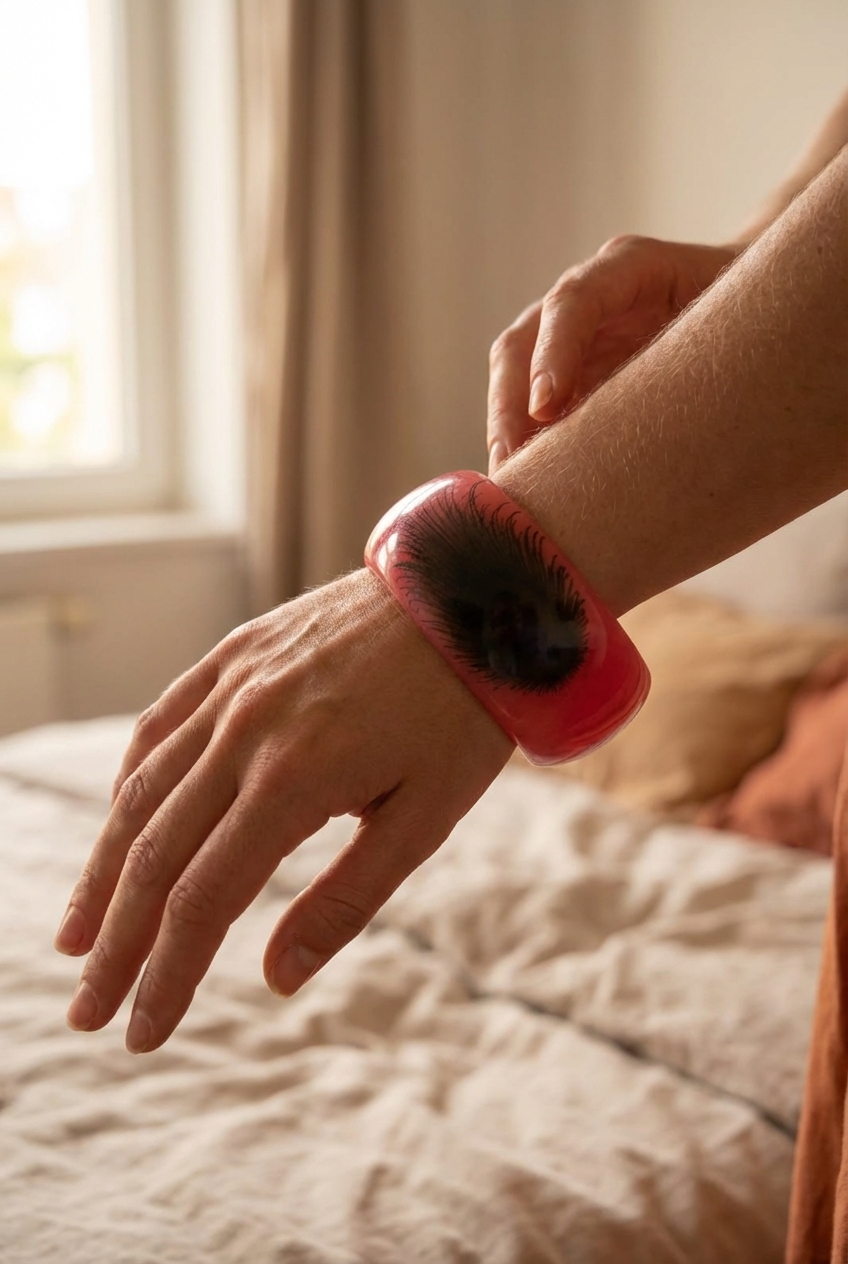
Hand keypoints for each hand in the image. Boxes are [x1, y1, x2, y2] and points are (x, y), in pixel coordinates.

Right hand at [54, 569, 512, 1052]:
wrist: (471, 596)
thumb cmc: (460, 715)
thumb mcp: (426, 818)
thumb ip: (347, 899)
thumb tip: (278, 978)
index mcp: (295, 780)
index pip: (202, 900)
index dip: (165, 975)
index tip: (140, 1032)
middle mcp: (244, 732)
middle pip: (153, 855)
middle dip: (114, 944)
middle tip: (86, 1011)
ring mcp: (233, 686)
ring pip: (140, 790)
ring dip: (101, 870)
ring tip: (76, 935)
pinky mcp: (236, 654)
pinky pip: (161, 721)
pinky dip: (131, 779)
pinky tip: (117, 818)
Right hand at [487, 236, 740, 470]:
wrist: (746, 305)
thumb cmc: (747, 312)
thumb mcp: (736, 322)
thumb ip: (706, 351)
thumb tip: (682, 422)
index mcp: (632, 268)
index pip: (574, 300)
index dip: (554, 353)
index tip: (547, 408)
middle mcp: (587, 296)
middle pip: (522, 341)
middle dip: (510, 404)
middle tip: (514, 465)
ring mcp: (569, 334)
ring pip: (513, 375)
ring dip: (506, 430)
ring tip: (514, 486)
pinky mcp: (567, 371)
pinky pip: (528, 405)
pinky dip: (523, 441)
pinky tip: (529, 482)